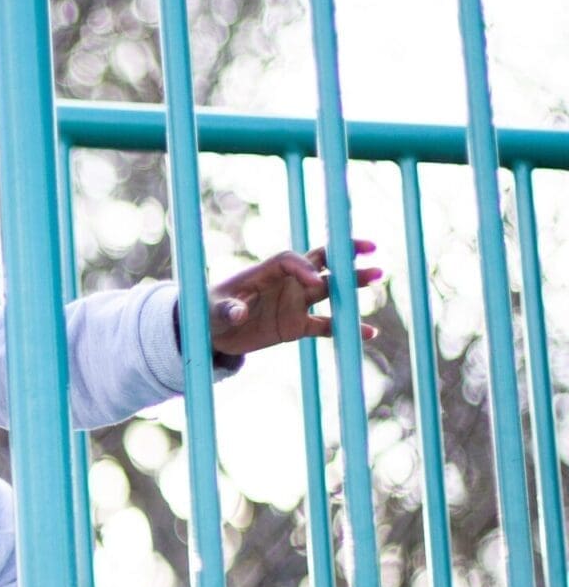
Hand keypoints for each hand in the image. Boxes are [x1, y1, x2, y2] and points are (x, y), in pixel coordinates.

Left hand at [203, 239, 381, 356]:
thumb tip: (237, 314)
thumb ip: (227, 310)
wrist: (212, 332)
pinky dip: (345, 328)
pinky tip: (368, 333)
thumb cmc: (209, 311)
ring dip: (353, 286)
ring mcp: (295, 303)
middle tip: (370, 253)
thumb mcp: (213, 311)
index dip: (304, 268)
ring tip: (378, 279)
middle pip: (320, 264)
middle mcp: (286, 283)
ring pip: (330, 291)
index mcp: (266, 271)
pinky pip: (326, 326)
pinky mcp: (297, 325)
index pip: (291, 261)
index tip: (314, 282)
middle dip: (344, 259)